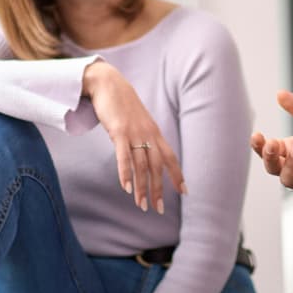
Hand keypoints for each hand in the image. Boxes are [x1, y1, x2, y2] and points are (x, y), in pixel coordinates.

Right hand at [83, 60, 186, 212]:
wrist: (108, 83)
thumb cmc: (122, 103)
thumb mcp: (138, 121)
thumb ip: (143, 136)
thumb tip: (145, 152)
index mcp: (155, 132)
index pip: (171, 158)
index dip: (177, 175)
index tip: (184, 192)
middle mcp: (148, 134)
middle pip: (157, 167)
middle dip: (158, 189)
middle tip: (158, 209)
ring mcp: (134, 133)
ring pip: (141, 166)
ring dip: (142, 187)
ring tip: (141, 205)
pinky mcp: (119, 131)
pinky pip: (124, 156)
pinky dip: (126, 173)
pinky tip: (126, 188)